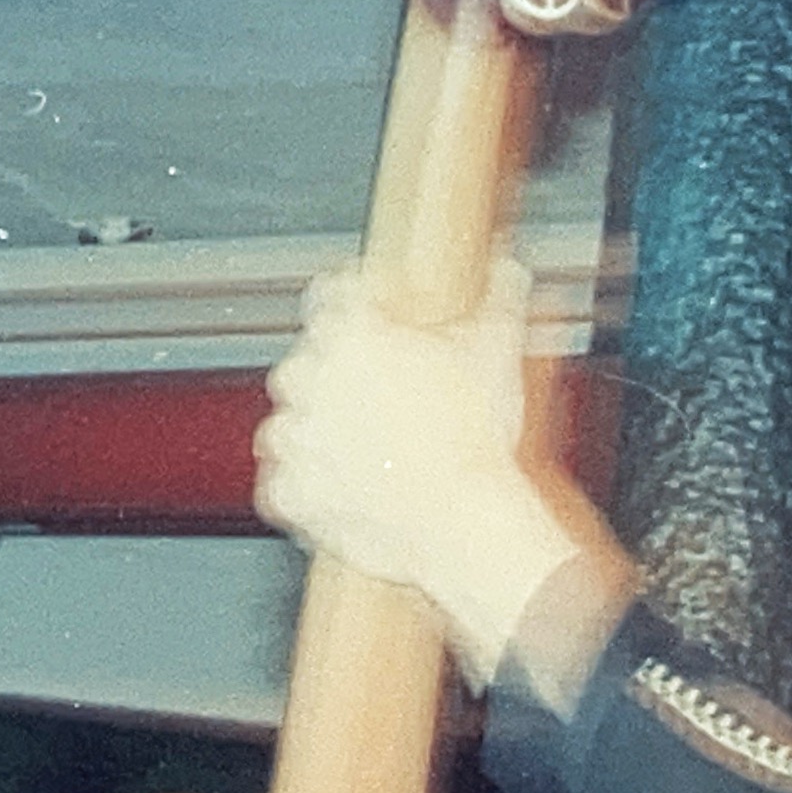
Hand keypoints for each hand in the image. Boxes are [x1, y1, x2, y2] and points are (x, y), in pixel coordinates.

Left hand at [255, 260, 535, 588]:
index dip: (355, 303)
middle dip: (337, 374)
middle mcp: (307, 378)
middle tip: (381, 393)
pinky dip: (307, 485)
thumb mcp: (498, 350)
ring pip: (289, 422)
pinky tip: (345, 485)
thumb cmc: (475, 437)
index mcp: (349, 332)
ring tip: (362, 446)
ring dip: (316, 430)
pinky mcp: (288, 493)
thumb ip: (498, 299)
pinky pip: (284, 483)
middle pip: (307, 361)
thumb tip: (507, 270)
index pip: (330, 294)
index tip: (371, 316)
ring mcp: (293, 438)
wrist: (462, 521)